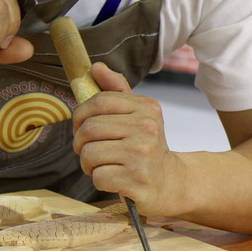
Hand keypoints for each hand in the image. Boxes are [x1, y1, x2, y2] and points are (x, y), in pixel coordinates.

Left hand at [71, 63, 185, 214]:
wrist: (170, 182)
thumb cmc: (146, 147)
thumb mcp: (138, 115)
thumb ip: (117, 91)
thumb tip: (96, 68)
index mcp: (146, 108)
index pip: (99, 101)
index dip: (81, 114)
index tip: (82, 126)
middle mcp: (146, 129)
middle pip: (89, 128)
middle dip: (81, 142)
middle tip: (90, 150)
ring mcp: (142, 155)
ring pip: (90, 153)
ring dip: (88, 163)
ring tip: (102, 165)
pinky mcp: (136, 180)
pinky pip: (98, 176)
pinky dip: (99, 180)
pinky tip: (113, 179)